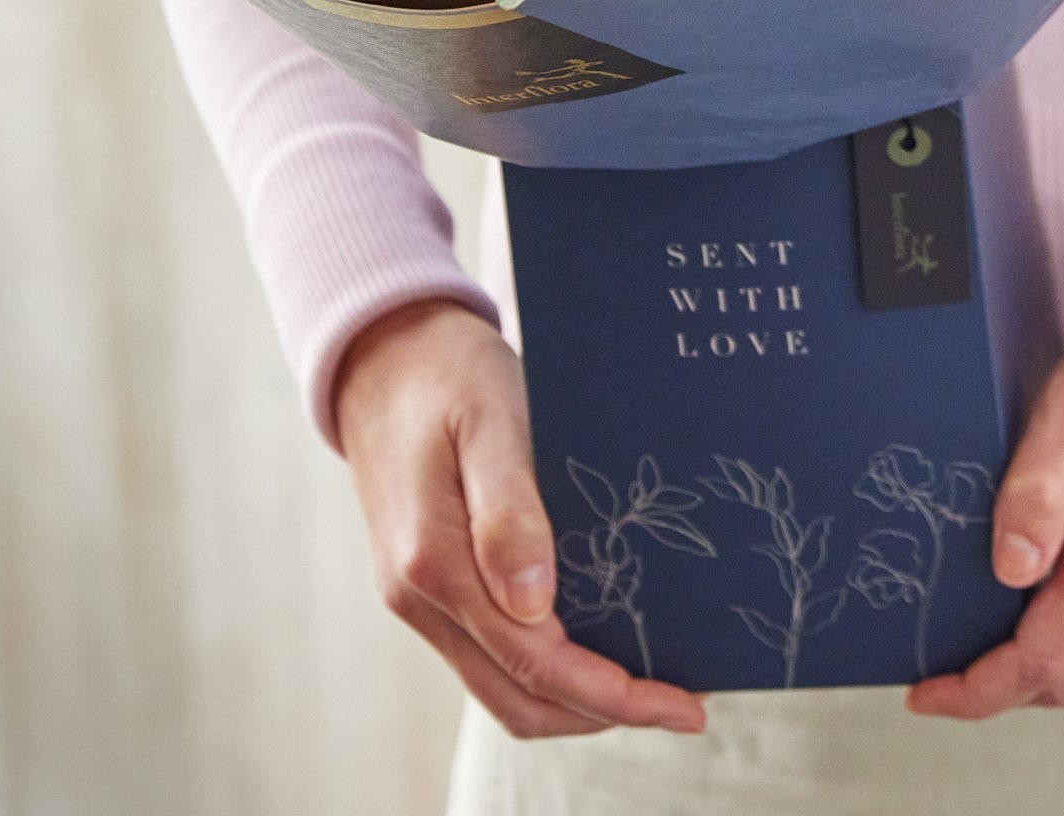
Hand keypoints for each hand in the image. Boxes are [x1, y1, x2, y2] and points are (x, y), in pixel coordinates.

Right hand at [337, 299, 706, 738]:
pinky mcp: (428, 583)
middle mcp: (420, 595)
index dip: (611, 693)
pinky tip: (596, 639)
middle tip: (683, 705)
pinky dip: (547, 667)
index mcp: (435, 561)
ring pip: (502, 686)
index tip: (681, 704)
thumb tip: (533, 604)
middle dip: (604, 712)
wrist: (381, 352)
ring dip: (576, 699)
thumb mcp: (491, 417)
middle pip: (518, 697)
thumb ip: (509, 509)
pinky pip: (490, 652)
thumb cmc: (448, 373)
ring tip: (651, 681)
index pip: (533, 661)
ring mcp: (420, 595)